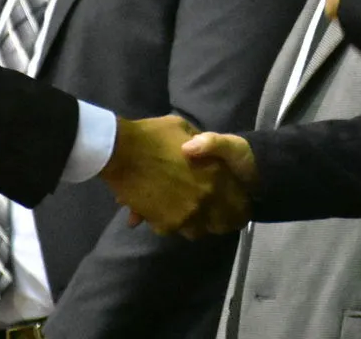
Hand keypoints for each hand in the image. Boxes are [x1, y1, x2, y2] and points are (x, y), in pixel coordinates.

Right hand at [100, 115, 246, 237]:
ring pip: (198, 231)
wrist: (120, 150)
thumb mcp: (184, 128)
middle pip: (222, 222)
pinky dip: (170, 226)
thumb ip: (200, 143)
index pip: (238, 201)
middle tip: (217, 219)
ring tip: (188, 217)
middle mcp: (205, 197)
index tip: (238, 208)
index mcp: (214, 173)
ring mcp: (186, 213)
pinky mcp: (165, 223)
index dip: (239, 206)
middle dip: (222, 222)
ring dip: (196, 226)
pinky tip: (163, 216)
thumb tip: (205, 156)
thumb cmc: (152, 134)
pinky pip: (173, 231)